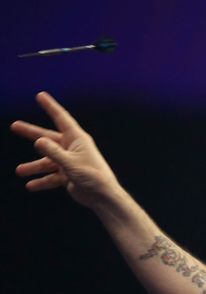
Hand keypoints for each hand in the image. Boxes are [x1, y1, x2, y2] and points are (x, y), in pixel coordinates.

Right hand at [12, 92, 120, 208]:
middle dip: (31, 132)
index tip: (40, 95)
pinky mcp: (69, 175)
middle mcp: (73, 148)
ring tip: (20, 171)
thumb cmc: (92, 176)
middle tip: (14, 126)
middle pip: (48, 138)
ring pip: (47, 161)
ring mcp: (70, 162)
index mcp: (77, 139)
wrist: (103, 197)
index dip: (50, 106)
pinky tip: (31, 186)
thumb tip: (38, 141)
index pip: (61, 119)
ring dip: (34, 166)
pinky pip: (52, 176)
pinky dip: (42, 181)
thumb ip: (53, 153)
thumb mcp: (70, 163)